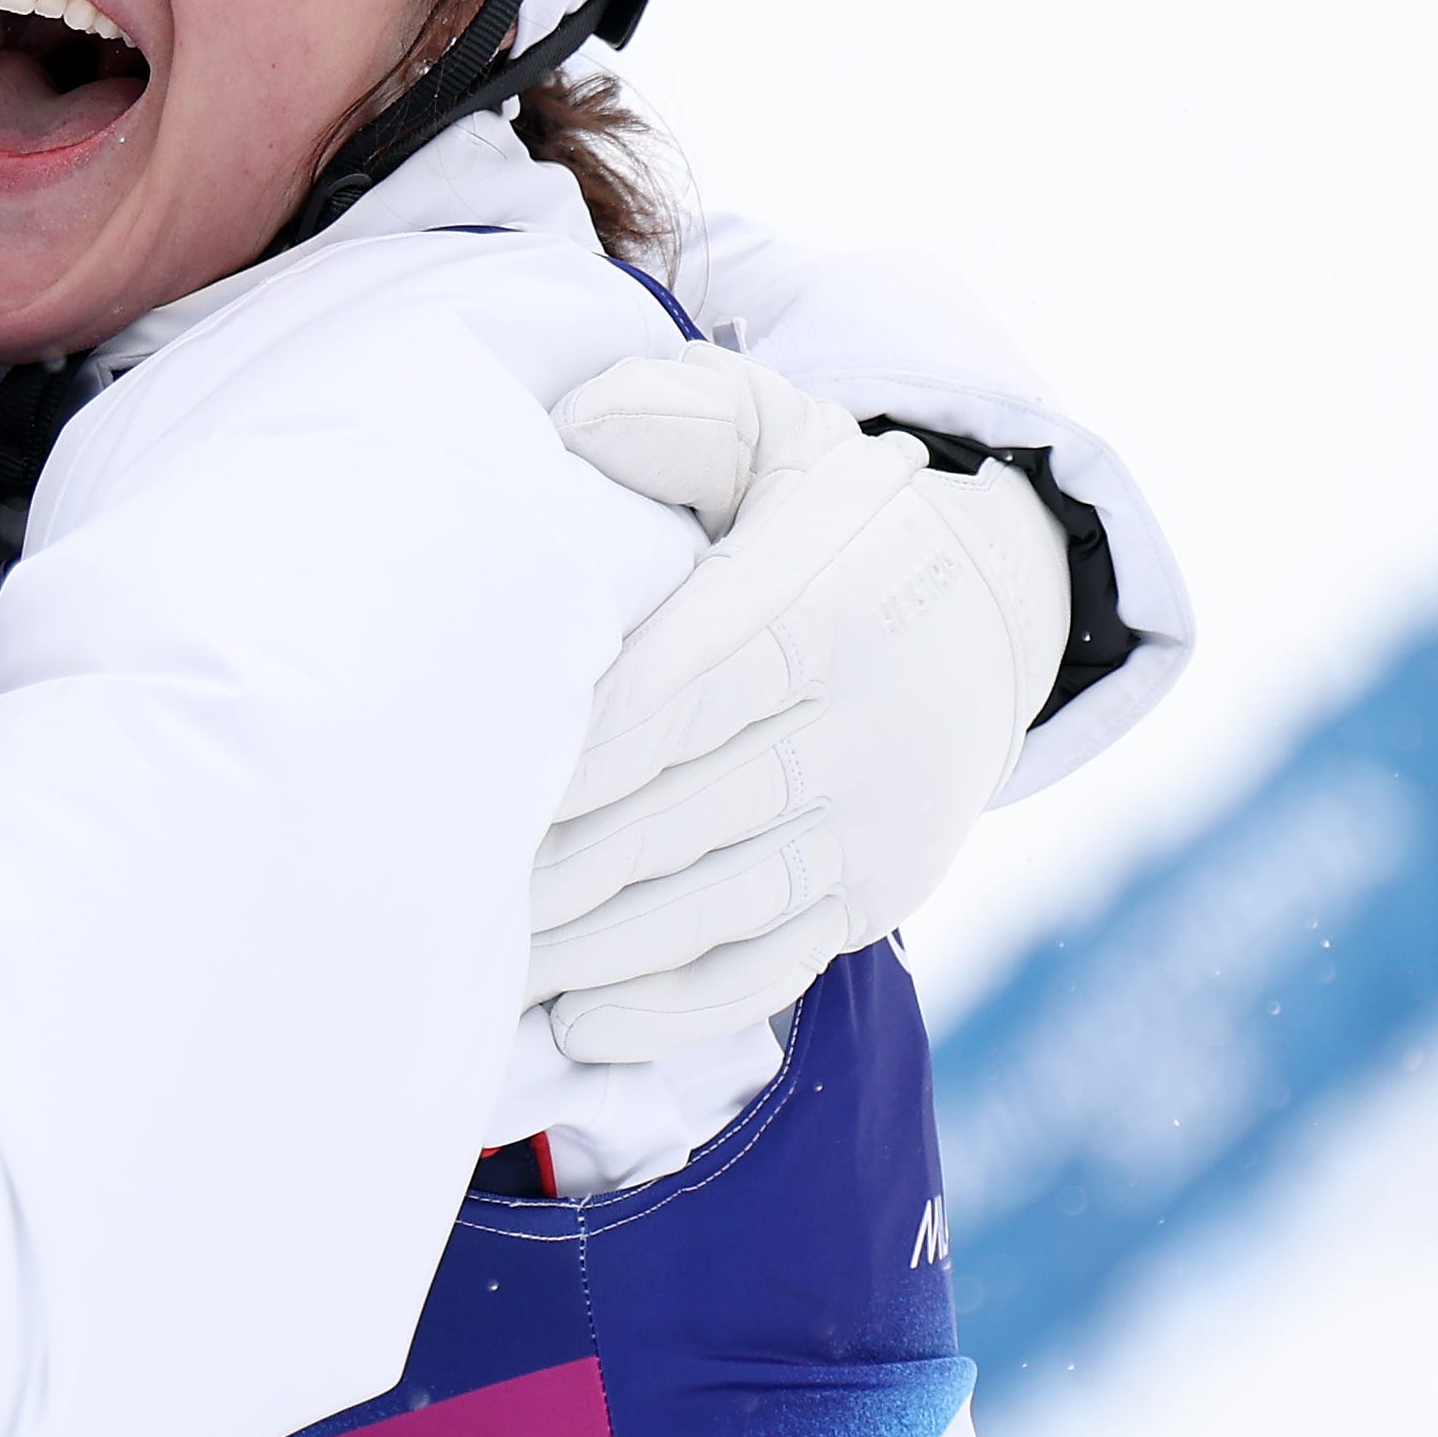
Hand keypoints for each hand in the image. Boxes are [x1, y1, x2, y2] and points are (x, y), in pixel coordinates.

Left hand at [533, 347, 1071, 1060]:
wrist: (995, 606)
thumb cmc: (834, 515)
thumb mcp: (776, 429)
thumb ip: (679, 412)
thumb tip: (578, 431)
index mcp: (824, 606)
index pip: (686, 685)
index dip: (584, 740)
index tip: (481, 769)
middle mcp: (862, 723)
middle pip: (687, 805)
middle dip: (560, 856)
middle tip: (442, 881)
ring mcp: (876, 823)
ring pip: (719, 898)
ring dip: (594, 944)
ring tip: (482, 963)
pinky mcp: (880, 895)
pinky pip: (773, 964)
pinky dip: (677, 1005)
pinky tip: (583, 1024)